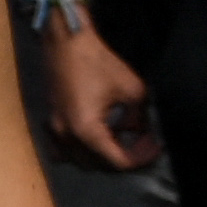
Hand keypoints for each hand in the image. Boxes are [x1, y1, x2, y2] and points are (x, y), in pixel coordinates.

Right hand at [30, 17, 160, 170]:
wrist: (67, 41)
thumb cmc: (98, 62)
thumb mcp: (133, 90)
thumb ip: (139, 118)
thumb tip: (139, 132)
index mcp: (87, 129)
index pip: (118, 161)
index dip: (142, 157)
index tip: (155, 144)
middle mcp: (66, 134)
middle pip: (99, 165)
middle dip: (125, 158)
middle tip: (143, 143)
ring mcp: (54, 128)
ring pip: (80, 161)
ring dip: (102, 158)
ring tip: (120, 142)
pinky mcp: (50, 120)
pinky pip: (62, 150)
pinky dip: (78, 152)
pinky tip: (93, 141)